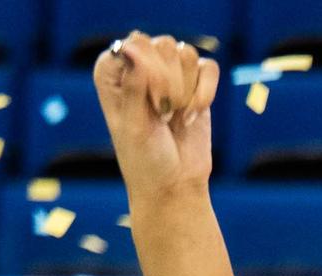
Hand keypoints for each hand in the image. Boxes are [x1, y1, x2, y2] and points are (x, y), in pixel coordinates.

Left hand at [95, 33, 217, 197]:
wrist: (174, 186)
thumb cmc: (145, 160)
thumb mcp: (133, 125)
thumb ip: (132, 86)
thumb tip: (131, 47)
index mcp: (112, 72)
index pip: (135, 44)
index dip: (149, 72)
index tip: (150, 106)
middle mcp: (138, 66)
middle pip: (163, 45)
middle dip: (169, 84)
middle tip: (162, 115)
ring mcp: (169, 73)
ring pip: (186, 53)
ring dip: (186, 91)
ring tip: (174, 117)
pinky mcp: (196, 85)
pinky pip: (209, 68)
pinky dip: (205, 93)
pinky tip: (192, 116)